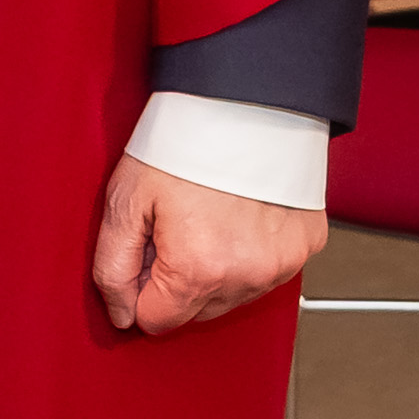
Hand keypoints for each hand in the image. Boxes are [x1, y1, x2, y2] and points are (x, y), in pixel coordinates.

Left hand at [89, 149, 324, 333]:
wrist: (242, 98)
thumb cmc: (182, 141)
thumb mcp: (124, 201)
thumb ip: (113, 268)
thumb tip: (120, 315)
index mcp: (198, 270)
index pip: (157, 320)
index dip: (142, 287)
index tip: (146, 250)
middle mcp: (246, 276)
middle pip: (196, 312)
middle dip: (179, 280)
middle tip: (175, 226)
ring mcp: (281, 264)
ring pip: (233, 295)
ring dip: (216, 270)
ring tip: (208, 216)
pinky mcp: (306, 246)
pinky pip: (268, 270)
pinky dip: (250, 252)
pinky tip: (238, 214)